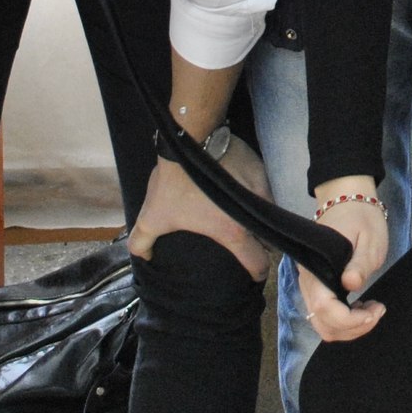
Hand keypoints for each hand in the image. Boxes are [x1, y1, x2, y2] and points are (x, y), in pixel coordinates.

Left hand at [131, 135, 273, 278]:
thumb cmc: (175, 182)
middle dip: (260, 246)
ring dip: (260, 220)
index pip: (258, 263)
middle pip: (268, 240)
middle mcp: (253, 214)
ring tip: (245, 217)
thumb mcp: (153, 215)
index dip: (256, 273)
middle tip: (247, 245)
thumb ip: (143, 242)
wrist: (190, 137)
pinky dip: (257, 195)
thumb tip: (145, 257)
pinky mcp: (261, 169)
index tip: (253, 275)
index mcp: (232, 231)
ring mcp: (261, 189)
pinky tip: (243, 191)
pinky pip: (265, 189)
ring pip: (268, 213)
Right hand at [300, 184, 388, 342]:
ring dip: (350, 328)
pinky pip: (326, 318)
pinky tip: (362, 308)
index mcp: (317, 268)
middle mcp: (308, 282)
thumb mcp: (368, 238)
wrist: (348, 202)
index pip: (324, 307)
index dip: (349, 319)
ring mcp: (311, 288)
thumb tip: (351, 284)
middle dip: (352, 328)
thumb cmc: (360, 218)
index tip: (374, 310)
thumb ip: (359, 262)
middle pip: (322, 324)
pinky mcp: (318, 291)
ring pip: (323, 326)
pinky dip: (345, 322)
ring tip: (372, 309)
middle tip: (377, 311)